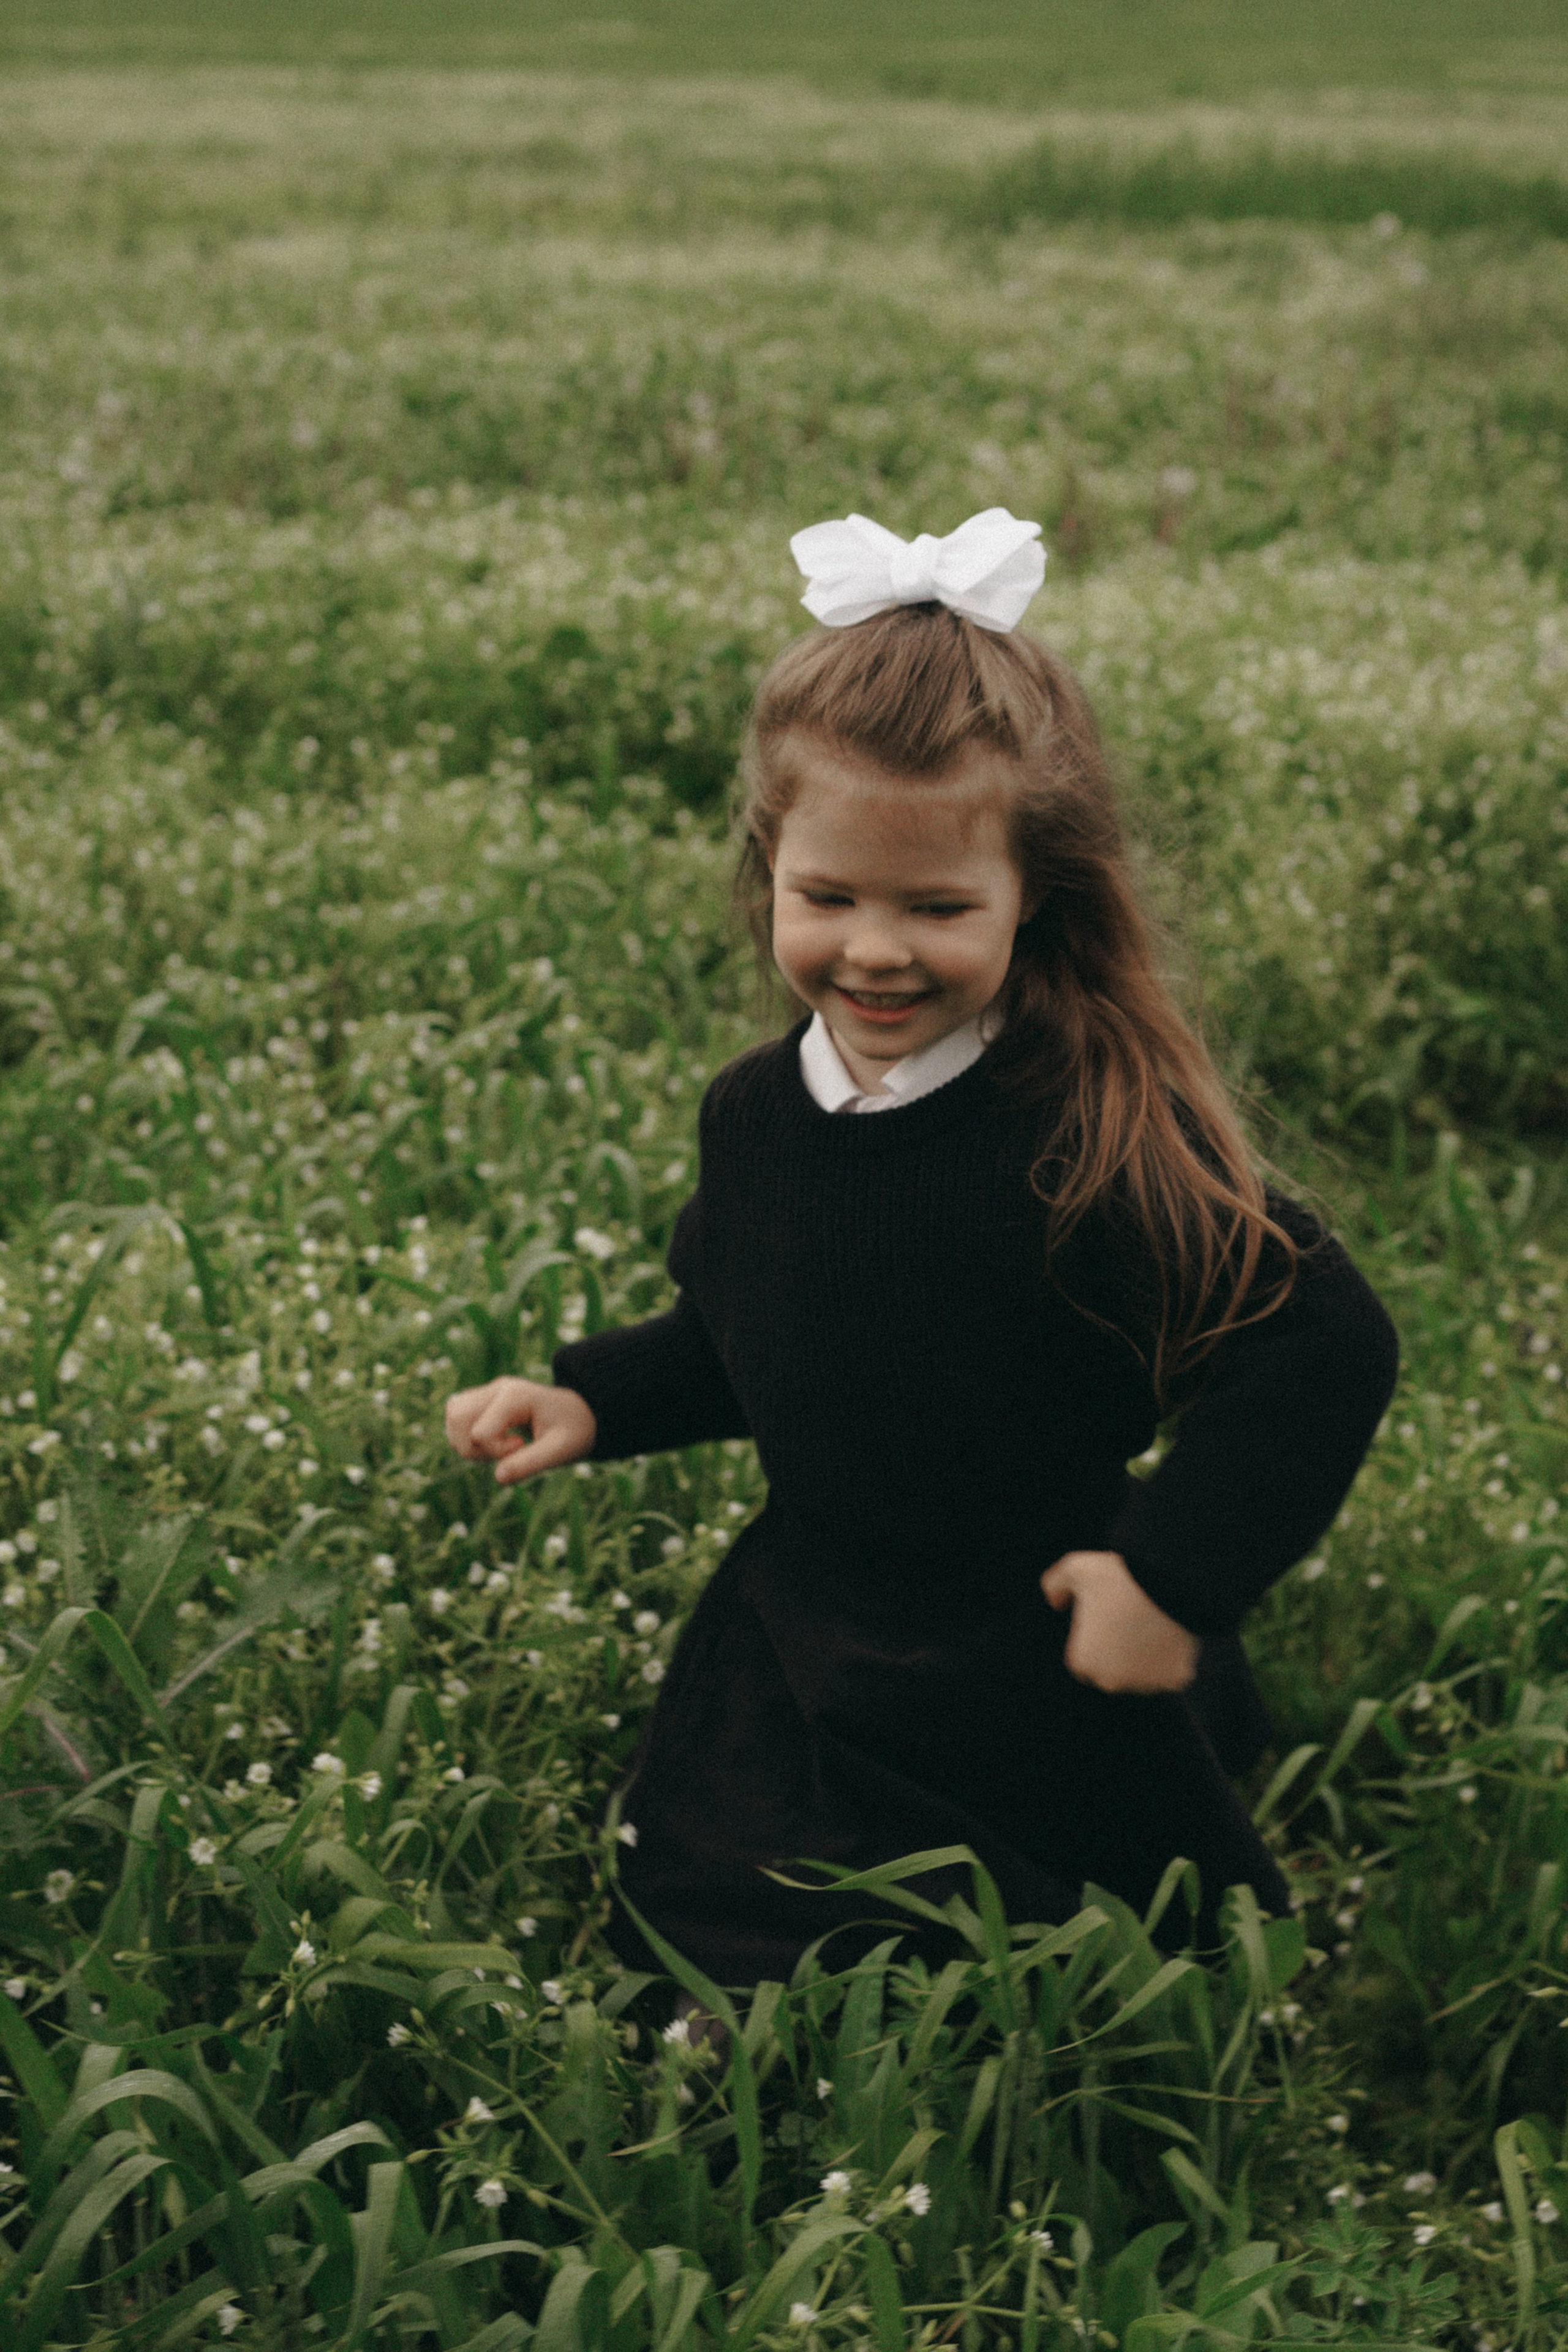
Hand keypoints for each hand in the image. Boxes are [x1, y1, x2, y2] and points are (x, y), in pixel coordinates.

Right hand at [445, 1377, 596, 1486]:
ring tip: (499, 1447)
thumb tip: (498, 1478)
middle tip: (507, 1451)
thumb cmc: (574, 1430)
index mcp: (516, 1395)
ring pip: (453, 1415)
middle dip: (473, 1447)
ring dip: (468, 1442)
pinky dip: (467, 1436)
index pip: (481, 1431)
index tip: (523, 1446)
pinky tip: (492, 1442)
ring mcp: (488, 1392)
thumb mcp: (560, 1451)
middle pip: (457, 1417)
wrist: (580, 1413)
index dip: (497, 1451)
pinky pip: (457, 1417)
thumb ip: (530, 1464)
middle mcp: (497, 1388)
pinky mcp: (483, 1400)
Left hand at [1040, 1549, 1198, 1693]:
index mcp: (1083, 1661)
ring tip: (1152, 1623)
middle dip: (1118, 1653)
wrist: (1169, 1580)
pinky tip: (1172, 1634)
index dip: (1095, 1638)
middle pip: (1112, 1671)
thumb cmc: (1119, 1575)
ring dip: (1145, 1658)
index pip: (1085, 1658)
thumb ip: (1055, 1583)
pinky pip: (1171, 1674)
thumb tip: (1056, 1603)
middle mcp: (1111, 1682)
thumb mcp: (1075, 1567)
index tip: (1108, 1617)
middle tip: (1131, 1619)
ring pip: (1142, 1675)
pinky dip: (1173, 1660)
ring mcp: (1145, 1684)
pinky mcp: (1175, 1681)